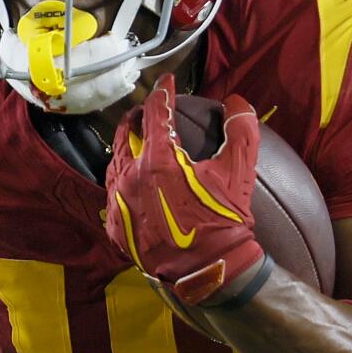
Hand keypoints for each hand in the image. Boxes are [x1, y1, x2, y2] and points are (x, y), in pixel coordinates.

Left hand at [104, 76, 263, 305]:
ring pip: (113, 165)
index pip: (154, 114)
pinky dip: (119, 182)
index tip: (166, 83)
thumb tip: (237, 102)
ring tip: (133, 143)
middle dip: (134, 119)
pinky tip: (128, 181)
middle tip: (144, 112)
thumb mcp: (240, 171)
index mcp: (158, 161)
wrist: (208, 269)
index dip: (162, 93)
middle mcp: (130, 179)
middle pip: (124, 137)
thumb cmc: (224, 221)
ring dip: (124, 150)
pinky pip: (110, 195)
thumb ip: (241, 130)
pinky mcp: (114, 226)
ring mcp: (118, 204)